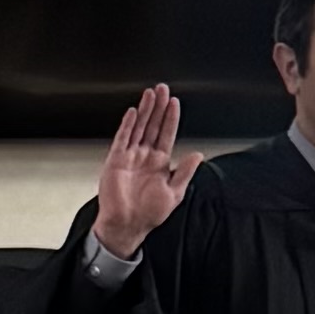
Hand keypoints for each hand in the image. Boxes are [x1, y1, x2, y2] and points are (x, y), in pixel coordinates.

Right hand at [92, 84, 204, 259]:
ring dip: (145, 110)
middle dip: (158, 107)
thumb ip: (185, 172)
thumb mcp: (175, 193)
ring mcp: (130, 157)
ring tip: (150, 93)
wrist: (128, 225)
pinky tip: (134, 113)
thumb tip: (198, 155)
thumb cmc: (149, 213)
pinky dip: (128, 125)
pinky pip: (122, 138)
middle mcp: (145, 157)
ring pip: (139, 127)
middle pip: (152, 126)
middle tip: (162, 89)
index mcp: (160, 163)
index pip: (166, 134)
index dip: (171, 118)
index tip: (175, 103)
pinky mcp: (116, 160)